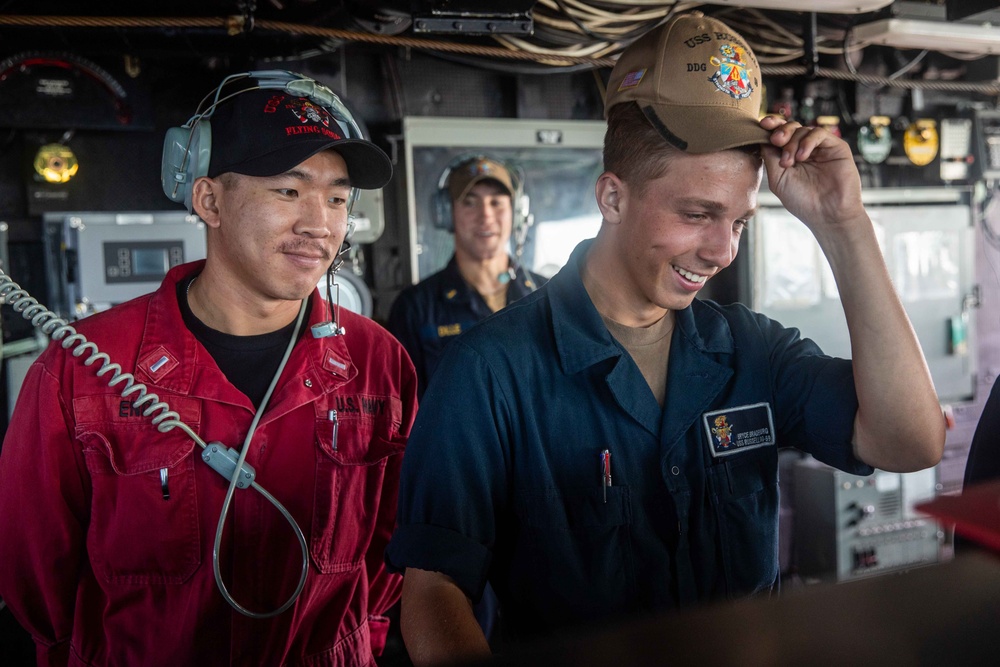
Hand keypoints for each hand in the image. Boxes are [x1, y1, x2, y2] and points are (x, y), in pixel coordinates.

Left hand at [759, 115, 866, 235]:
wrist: (826, 214)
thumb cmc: (802, 201)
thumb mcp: (778, 178)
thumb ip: (770, 157)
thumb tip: (761, 136)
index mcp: (790, 156)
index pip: (779, 134)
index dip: (771, 126)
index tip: (762, 124)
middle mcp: (805, 150)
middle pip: (791, 127)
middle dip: (781, 131)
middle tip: (776, 141)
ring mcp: (821, 148)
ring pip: (803, 129)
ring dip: (792, 142)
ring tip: (789, 162)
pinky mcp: (836, 147)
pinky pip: (819, 133)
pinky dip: (807, 142)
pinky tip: (802, 157)